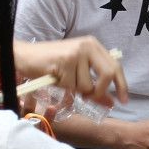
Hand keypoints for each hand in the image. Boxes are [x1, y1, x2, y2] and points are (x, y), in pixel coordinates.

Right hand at [15, 36, 129, 104]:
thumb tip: (112, 103)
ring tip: (62, 79)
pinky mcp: (65, 60)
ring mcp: (77, 52)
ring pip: (86, 85)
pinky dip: (63, 87)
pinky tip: (55, 76)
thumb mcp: (76, 74)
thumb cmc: (51, 65)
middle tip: (89, 98)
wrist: (24, 56)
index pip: (115, 66)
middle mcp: (88, 46)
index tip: (123, 100)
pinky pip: (71, 85)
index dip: (122, 85)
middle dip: (99, 91)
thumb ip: (95, 86)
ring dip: (74, 89)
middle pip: (108, 74)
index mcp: (94, 45)